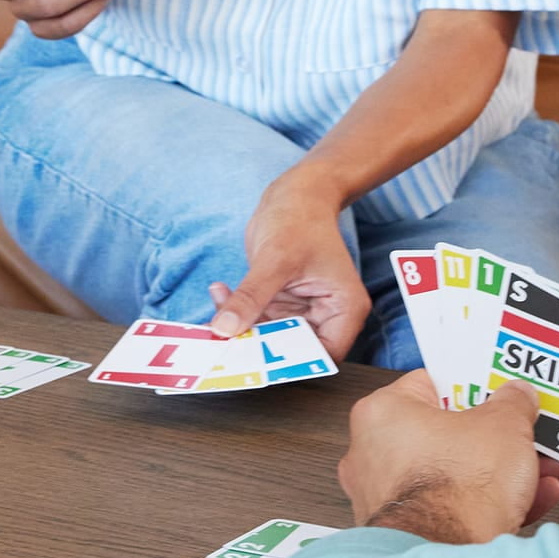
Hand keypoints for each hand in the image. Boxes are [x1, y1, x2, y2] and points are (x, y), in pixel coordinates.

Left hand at [207, 174, 369, 361]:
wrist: (294, 195)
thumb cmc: (301, 219)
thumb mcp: (275, 260)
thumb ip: (251, 297)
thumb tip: (225, 329)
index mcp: (344, 309)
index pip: (323, 354)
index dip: (292, 362)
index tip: (256, 359)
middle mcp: (325, 315)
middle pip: (292, 349)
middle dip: (257, 346)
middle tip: (225, 341)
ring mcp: (300, 311)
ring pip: (268, 337)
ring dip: (240, 327)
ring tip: (215, 312)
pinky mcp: (278, 303)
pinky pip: (255, 318)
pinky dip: (235, 311)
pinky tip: (219, 291)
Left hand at [338, 371, 558, 542]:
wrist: (449, 557)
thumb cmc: (455, 490)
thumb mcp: (504, 426)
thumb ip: (512, 403)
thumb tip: (517, 396)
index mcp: (382, 413)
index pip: (431, 384)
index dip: (473, 385)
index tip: (499, 391)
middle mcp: (373, 454)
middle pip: (448, 434)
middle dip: (496, 437)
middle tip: (525, 432)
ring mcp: (387, 498)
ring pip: (455, 475)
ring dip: (502, 471)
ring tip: (540, 468)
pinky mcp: (407, 533)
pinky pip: (454, 509)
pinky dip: (491, 503)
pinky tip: (533, 498)